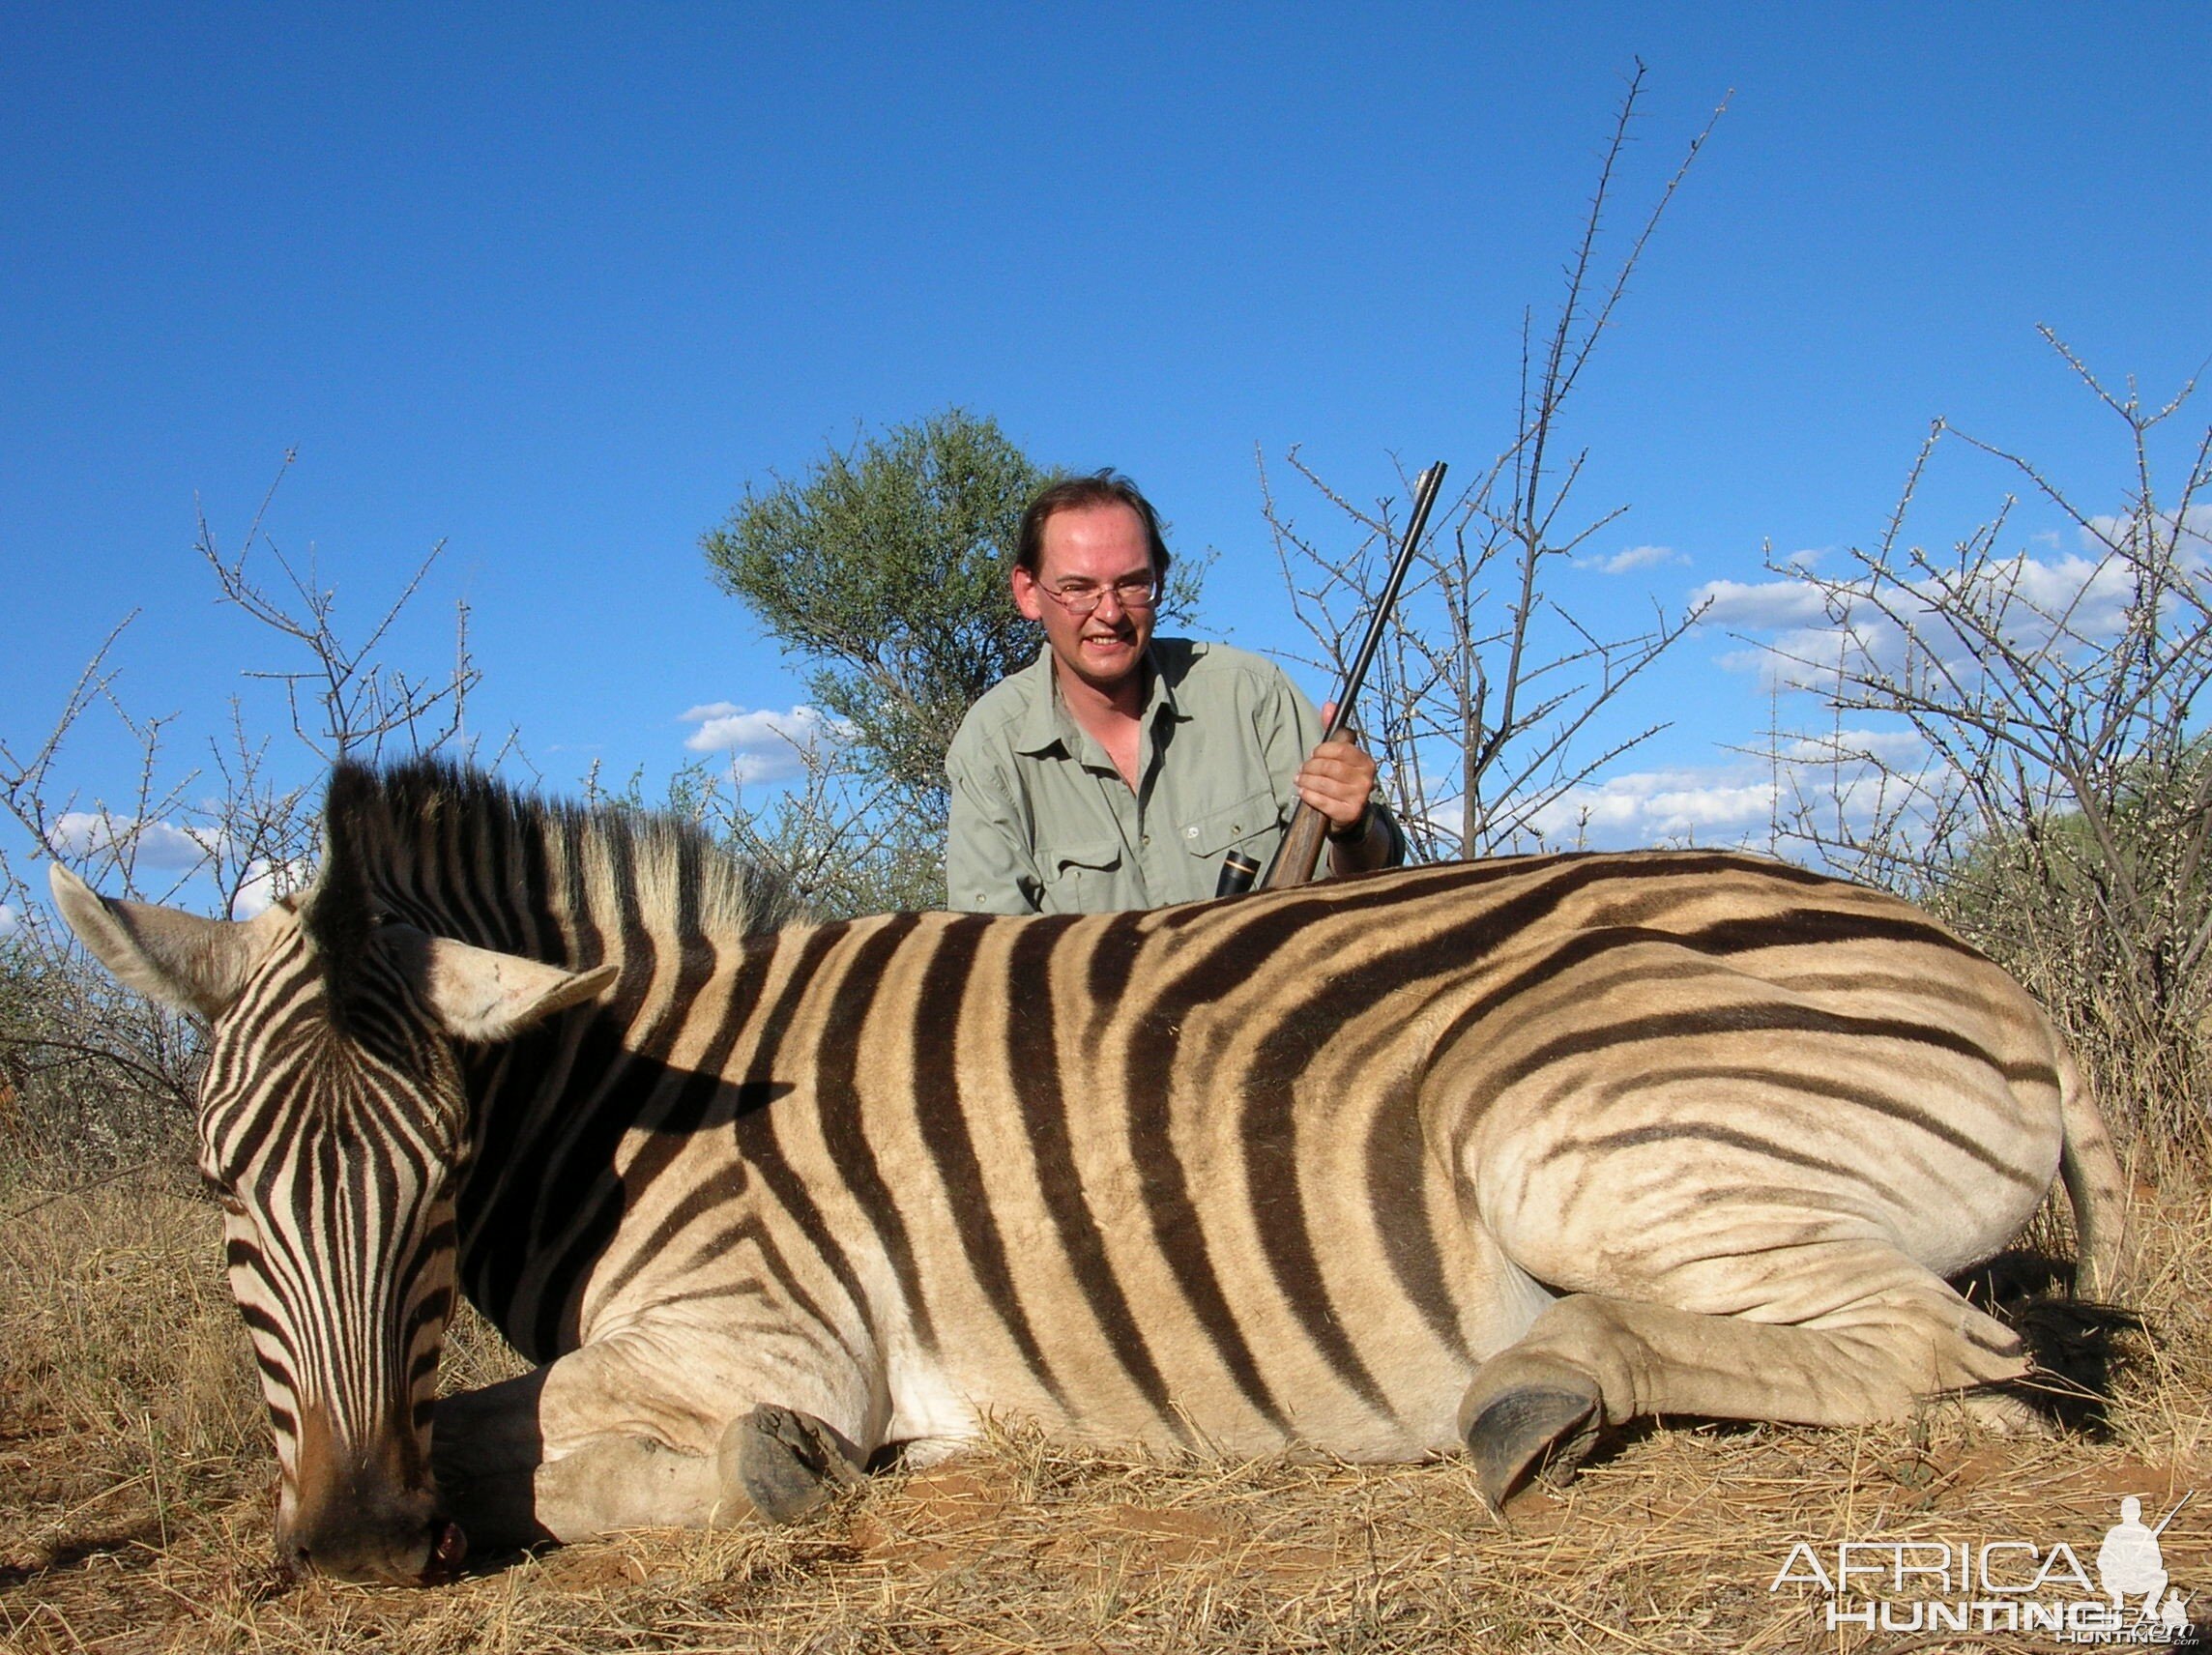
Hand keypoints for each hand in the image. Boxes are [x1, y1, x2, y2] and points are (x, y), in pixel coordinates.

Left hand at [1294, 701, 1377, 834]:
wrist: (1350, 814)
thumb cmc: (1342, 779)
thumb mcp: (1340, 756)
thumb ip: (1334, 732)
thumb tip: (1328, 704)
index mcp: (1366, 761)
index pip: (1340, 748)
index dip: (1322, 750)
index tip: (1314, 754)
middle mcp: (1366, 779)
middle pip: (1330, 767)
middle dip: (1310, 767)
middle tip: (1303, 769)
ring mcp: (1359, 797)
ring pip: (1324, 784)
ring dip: (1306, 781)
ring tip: (1300, 780)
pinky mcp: (1348, 813)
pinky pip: (1323, 801)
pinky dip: (1309, 795)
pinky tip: (1303, 792)